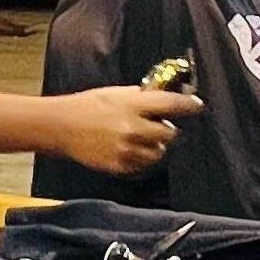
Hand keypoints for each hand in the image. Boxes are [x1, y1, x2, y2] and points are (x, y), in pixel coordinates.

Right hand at [54, 87, 201, 174]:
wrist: (62, 127)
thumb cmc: (88, 105)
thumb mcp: (115, 93)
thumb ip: (139, 97)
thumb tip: (161, 98)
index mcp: (132, 105)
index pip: (170, 104)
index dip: (188, 105)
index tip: (197, 105)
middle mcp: (132, 128)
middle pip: (169, 134)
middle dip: (167, 130)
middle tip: (158, 126)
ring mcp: (127, 149)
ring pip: (158, 153)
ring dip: (156, 146)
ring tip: (142, 139)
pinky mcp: (120, 166)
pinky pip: (143, 165)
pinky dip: (142, 159)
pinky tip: (131, 150)